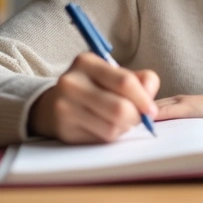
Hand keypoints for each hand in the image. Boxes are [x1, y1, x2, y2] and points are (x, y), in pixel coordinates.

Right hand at [29, 52, 159, 143]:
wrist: (51, 105)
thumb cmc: (92, 88)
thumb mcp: (113, 75)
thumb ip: (140, 80)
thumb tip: (150, 96)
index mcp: (86, 62)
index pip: (125, 82)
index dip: (144, 99)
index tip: (151, 110)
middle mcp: (71, 82)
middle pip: (119, 109)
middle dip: (135, 118)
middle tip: (137, 119)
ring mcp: (64, 107)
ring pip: (111, 128)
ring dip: (123, 129)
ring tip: (119, 122)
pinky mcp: (64, 129)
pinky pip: (100, 140)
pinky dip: (110, 137)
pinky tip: (103, 128)